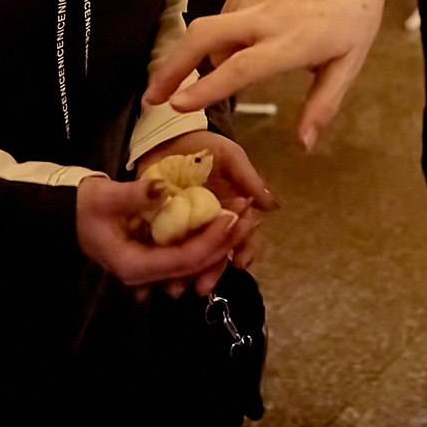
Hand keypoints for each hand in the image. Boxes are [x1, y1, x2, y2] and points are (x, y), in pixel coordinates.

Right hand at [76, 175, 244, 287]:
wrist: (67, 213)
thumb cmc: (84, 206)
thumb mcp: (105, 197)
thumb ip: (135, 195)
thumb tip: (162, 189)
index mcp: (134, 266)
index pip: (183, 260)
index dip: (210, 241)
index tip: (231, 217)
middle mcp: (146, 275)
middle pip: (194, 265)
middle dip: (223, 242)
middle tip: (246, 216)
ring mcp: (152, 268)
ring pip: (194, 262)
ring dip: (219, 242)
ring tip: (242, 217)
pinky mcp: (155, 257)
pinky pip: (186, 253)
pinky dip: (205, 238)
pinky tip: (222, 220)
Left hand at [136, 133, 275, 292]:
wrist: (165, 138)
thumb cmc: (203, 147)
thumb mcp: (228, 155)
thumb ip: (247, 176)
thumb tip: (270, 205)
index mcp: (231, 211)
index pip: (243, 236)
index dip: (244, 250)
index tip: (240, 262)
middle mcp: (212, 225)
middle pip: (217, 254)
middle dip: (211, 271)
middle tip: (202, 285)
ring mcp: (187, 229)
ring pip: (191, 257)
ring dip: (186, 275)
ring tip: (175, 288)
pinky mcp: (162, 229)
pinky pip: (164, 251)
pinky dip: (161, 265)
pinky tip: (156, 277)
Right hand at [143, 0, 413, 146]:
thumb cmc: (353, 17)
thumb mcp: (348, 65)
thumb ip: (322, 105)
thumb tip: (303, 144)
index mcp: (294, 42)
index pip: (242, 67)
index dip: (206, 87)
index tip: (177, 104)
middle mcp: (267, 16)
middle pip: (204, 37)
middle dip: (172, 66)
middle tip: (152, 96)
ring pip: (210, 30)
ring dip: (205, 56)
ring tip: (227, 69)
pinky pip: (222, 18)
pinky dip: (224, 36)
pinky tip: (248, 39)